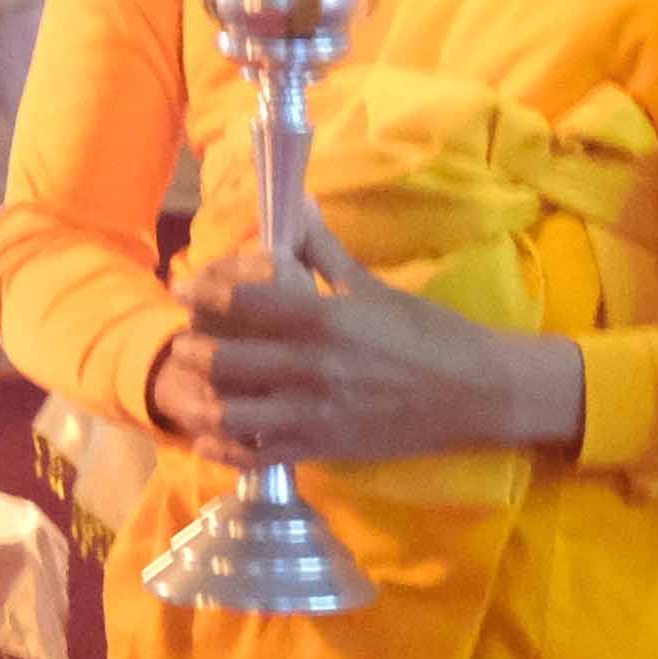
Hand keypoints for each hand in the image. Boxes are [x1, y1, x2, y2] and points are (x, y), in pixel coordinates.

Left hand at [144, 207, 579, 468]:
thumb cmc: (429, 333)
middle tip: (186, 343)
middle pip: (222, 361)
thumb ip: (324, 251)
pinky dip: (226, 448)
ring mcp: (313, 413)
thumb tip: (297, 203)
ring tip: (194, 391)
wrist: (477, 392)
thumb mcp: (373, 287)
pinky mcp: (322, 448)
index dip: (201, 294)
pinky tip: (211, 438)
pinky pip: (257, 455)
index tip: (180, 289)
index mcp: (321, 318)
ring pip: (230, 414)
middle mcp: (309, 367)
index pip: (240, 303)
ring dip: (204, 402)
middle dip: (193, 350)